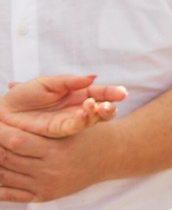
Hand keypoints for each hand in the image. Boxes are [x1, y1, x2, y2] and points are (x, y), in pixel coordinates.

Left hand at [0, 123, 114, 202]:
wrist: (110, 157)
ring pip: (4, 175)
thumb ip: (43, 114)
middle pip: (6, 158)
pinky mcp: (44, 196)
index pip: (16, 140)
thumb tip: (10, 87)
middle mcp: (50, 169)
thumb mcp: (73, 121)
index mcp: (57, 149)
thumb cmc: (88, 135)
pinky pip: (10, 194)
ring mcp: (46, 185)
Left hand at [1, 74, 125, 138]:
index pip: (100, 93)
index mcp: (78, 94)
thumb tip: (93, 77)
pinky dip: (81, 121)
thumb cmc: (23, 95)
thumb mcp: (47, 83)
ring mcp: (70, 121)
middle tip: (110, 104)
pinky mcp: (59, 132)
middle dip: (109, 107)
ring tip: (96, 106)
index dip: (112, 93)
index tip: (122, 93)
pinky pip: (74, 127)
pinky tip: (83, 115)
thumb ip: (69, 81)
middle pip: (102, 109)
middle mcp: (77, 109)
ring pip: (92, 120)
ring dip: (97, 114)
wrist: (3, 112)